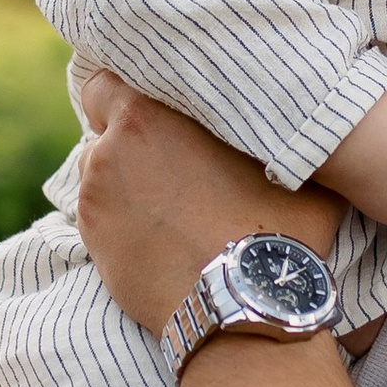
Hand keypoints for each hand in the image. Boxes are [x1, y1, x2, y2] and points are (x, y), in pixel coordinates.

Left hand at [72, 72, 339, 338]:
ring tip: (165, 204)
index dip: (129, 93)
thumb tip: (292, 117)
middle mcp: (111, 148)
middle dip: (126, 136)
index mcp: (150, 113)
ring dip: (122, 179)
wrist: (244, 306)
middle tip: (166, 158)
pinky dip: (119, 220)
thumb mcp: (294, 161)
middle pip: (103, 126)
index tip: (155, 111)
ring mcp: (95, 197)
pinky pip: (99, 216)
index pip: (109, 80)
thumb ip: (269, 127)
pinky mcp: (92, 241)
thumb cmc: (275, 229)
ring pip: (98, 172)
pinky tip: (157, 235)